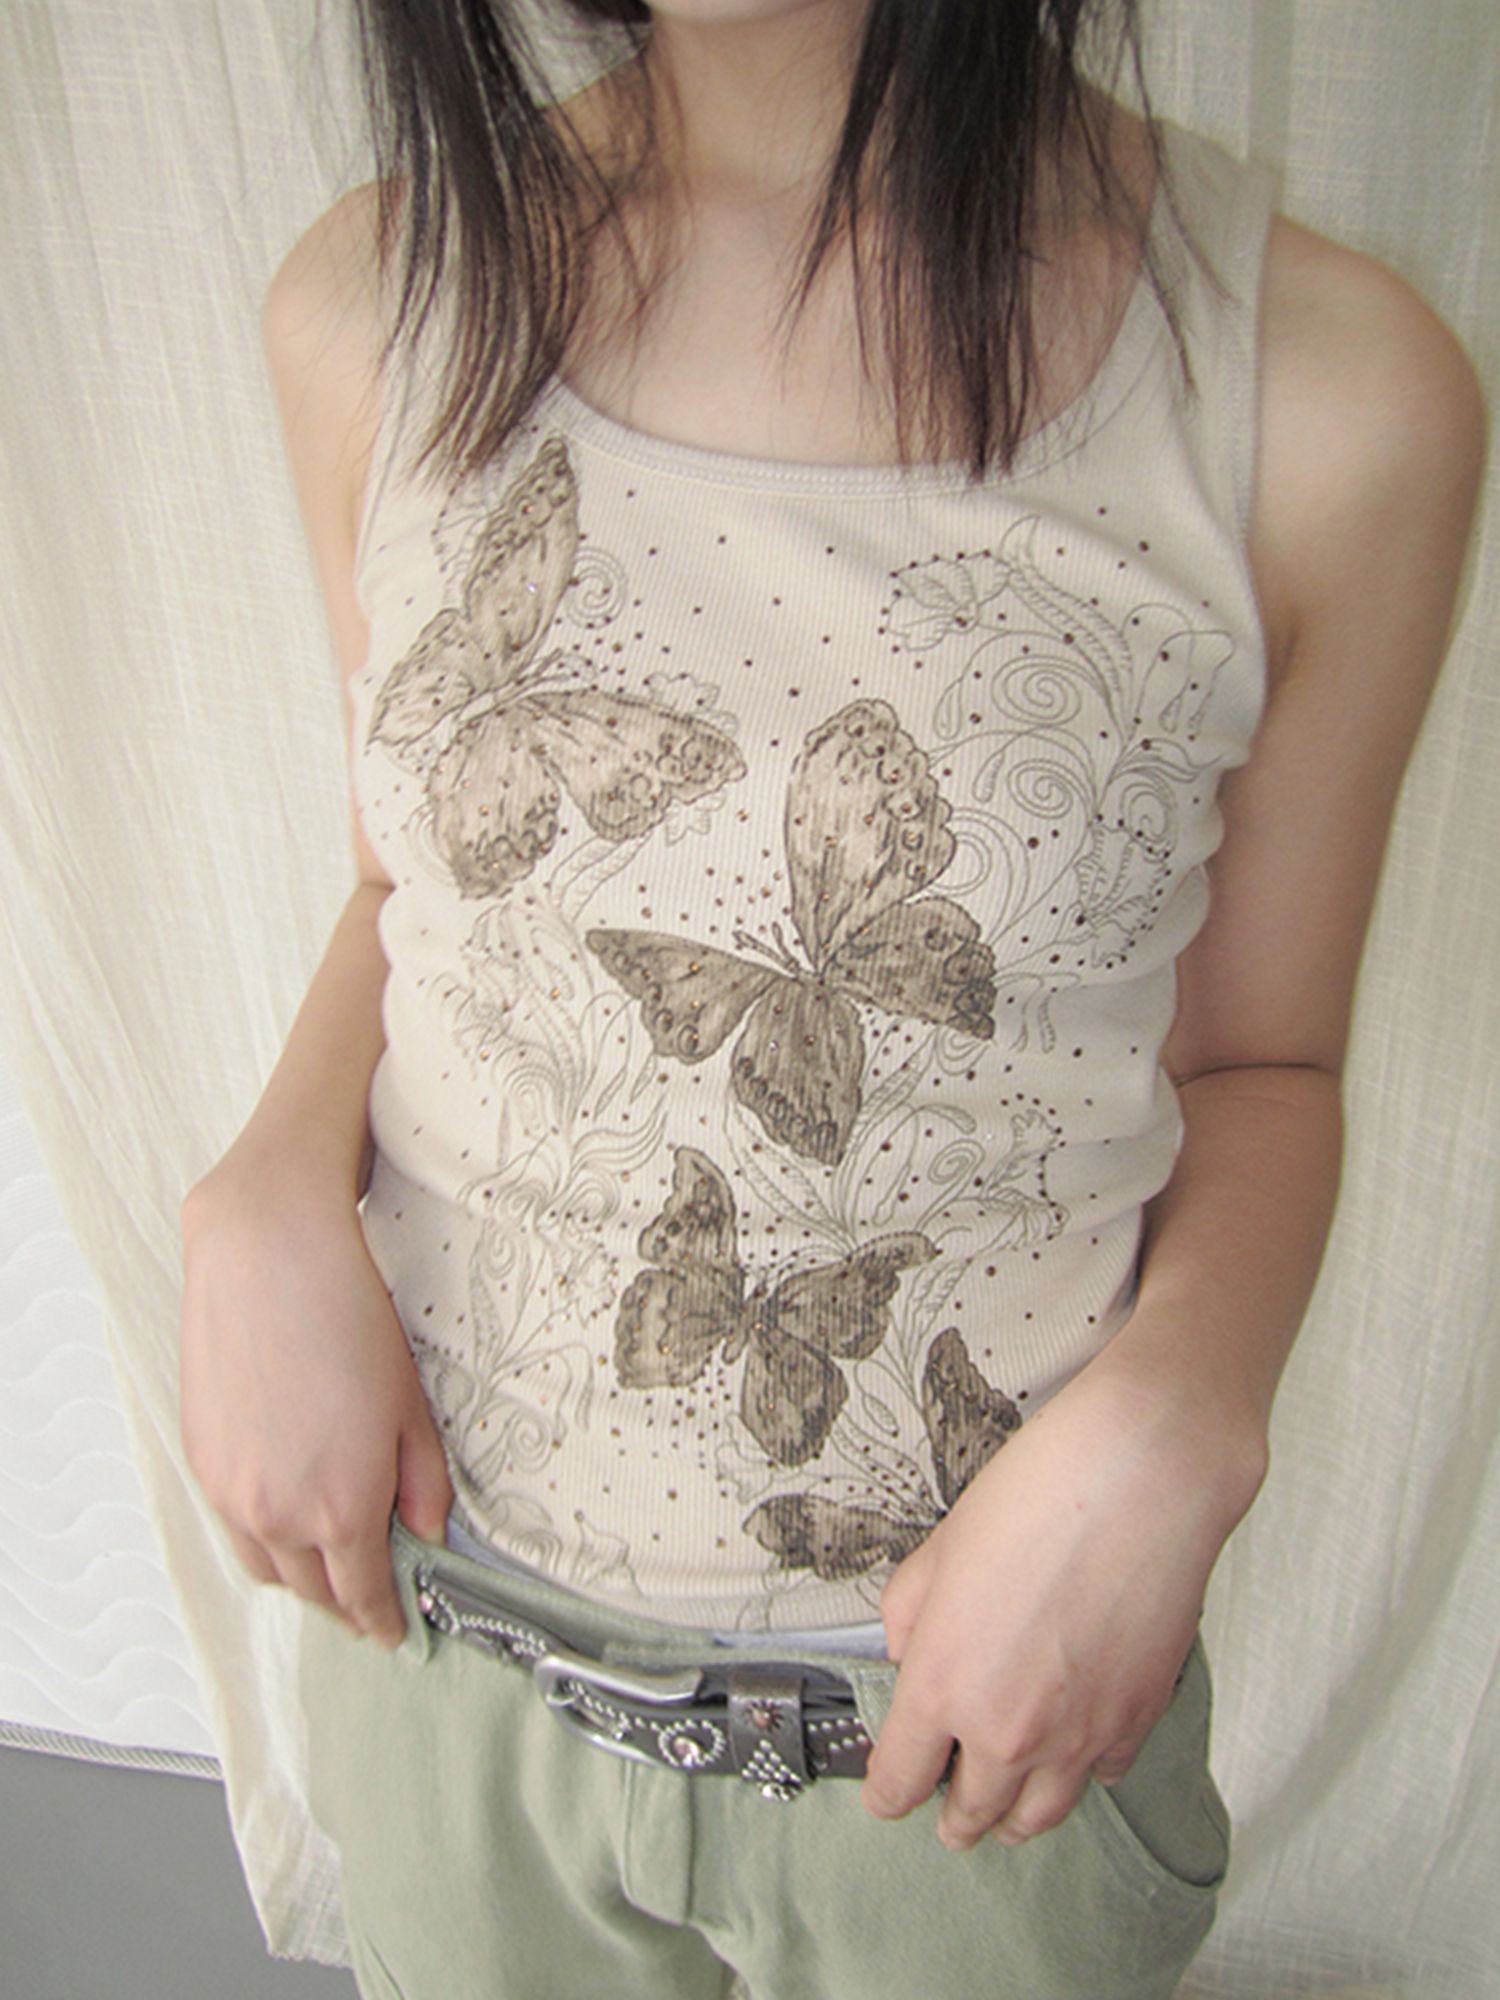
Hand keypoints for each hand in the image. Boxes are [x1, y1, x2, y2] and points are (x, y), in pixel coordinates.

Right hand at [178, 1155, 453, 1648]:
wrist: (268, 1258)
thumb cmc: (347, 1318)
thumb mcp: (409, 1406)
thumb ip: (421, 1481)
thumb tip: (425, 1532)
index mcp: (341, 1507)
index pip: (364, 1594)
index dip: (382, 1621)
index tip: (394, 1633)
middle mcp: (278, 1514)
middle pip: (313, 1591)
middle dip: (344, 1599)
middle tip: (369, 1592)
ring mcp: (231, 1492)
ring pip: (266, 1566)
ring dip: (300, 1572)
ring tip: (328, 1554)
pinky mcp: (201, 1461)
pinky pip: (234, 1525)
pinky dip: (263, 1534)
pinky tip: (287, 1506)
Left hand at [860, 1346, 1261, 1849]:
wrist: (1138, 1479)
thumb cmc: (1035, 1498)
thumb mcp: (937, 1550)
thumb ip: (908, 1618)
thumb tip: (909, 1657)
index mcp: (942, 1686)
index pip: (898, 1782)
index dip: (886, 1791)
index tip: (887, 1790)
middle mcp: (1006, 1729)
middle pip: (969, 1816)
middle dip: (952, 1816)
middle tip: (947, 1813)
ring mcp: (1077, 1735)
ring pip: (1037, 1818)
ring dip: (1013, 1817)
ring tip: (1004, 1813)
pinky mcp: (1135, 1721)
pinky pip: (1101, 1776)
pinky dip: (1081, 1773)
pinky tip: (1074, 1749)